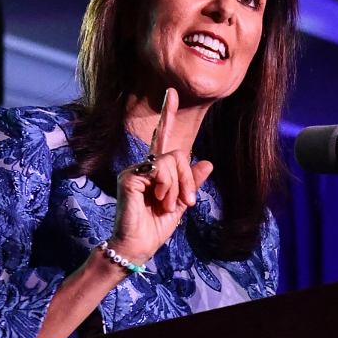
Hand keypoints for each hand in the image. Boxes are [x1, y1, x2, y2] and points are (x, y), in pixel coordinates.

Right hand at [110, 87, 214, 263]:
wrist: (139, 245)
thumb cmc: (156, 227)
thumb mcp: (181, 203)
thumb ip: (192, 182)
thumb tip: (208, 161)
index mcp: (157, 171)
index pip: (164, 138)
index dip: (168, 114)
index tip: (172, 92)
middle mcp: (144, 166)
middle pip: (177, 154)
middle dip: (188, 178)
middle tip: (187, 202)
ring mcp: (135, 170)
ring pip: (170, 161)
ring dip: (177, 187)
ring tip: (168, 205)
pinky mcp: (129, 176)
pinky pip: (159, 170)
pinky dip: (166, 187)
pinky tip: (159, 200)